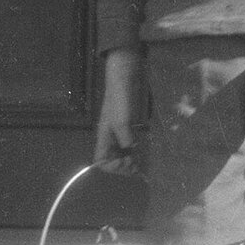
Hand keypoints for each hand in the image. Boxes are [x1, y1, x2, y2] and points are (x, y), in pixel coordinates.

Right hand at [94, 49, 142, 171]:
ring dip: (130, 162)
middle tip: (136, 165)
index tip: (126, 161)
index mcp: (104, 137)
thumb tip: (131, 151)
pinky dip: (136, 152)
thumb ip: (125, 137)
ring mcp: (121, 132)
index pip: (100, 161)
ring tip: (141, 166)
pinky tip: (144, 154)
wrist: (127, 77)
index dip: (111, 166)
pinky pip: (131, 145)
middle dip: (123, 167)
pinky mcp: (131, 126)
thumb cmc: (120, 98)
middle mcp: (111, 137)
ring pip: (122, 154)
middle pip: (112, 160)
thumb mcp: (121, 120)